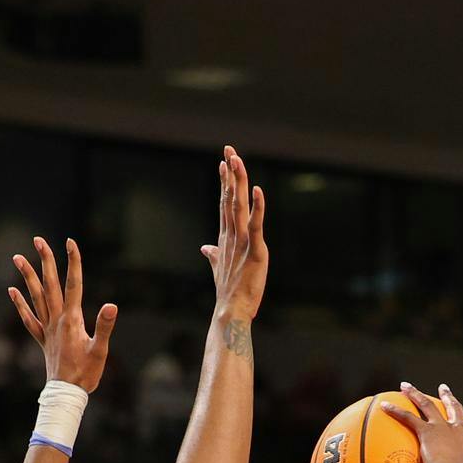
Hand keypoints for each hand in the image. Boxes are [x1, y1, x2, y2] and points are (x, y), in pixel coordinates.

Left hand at [9, 237, 115, 392]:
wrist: (67, 394)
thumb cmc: (86, 374)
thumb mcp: (100, 350)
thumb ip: (105, 327)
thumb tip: (112, 306)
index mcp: (72, 320)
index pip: (73, 284)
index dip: (73, 262)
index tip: (70, 242)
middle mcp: (57, 320)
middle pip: (50, 285)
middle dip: (46, 261)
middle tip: (38, 240)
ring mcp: (47, 329)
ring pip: (35, 297)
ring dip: (27, 276)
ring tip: (18, 257)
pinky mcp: (43, 339)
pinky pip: (29, 318)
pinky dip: (20, 304)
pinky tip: (12, 291)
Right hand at [201, 146, 267, 321]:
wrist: (230, 312)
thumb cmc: (228, 293)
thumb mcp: (220, 268)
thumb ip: (213, 255)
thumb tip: (205, 248)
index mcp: (225, 238)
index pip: (224, 204)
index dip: (224, 182)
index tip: (223, 163)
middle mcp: (231, 235)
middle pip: (229, 198)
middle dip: (229, 173)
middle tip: (229, 149)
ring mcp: (241, 242)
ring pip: (239, 206)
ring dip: (238, 182)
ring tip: (236, 160)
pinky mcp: (255, 250)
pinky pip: (256, 225)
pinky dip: (257, 207)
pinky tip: (257, 190)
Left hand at [381, 383, 462, 462]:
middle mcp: (457, 429)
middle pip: (453, 408)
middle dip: (448, 397)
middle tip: (443, 389)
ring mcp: (441, 427)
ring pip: (427, 405)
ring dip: (415, 394)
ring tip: (406, 386)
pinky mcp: (427, 431)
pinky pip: (408, 418)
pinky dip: (395, 411)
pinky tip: (384, 406)